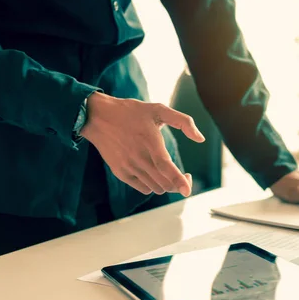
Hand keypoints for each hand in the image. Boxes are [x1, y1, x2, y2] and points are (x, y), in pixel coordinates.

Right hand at [81, 92, 204, 196]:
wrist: (98, 117)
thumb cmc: (131, 112)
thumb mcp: (159, 109)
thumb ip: (183, 122)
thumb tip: (201, 139)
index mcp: (150, 141)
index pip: (166, 167)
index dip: (179, 181)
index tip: (188, 190)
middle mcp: (138, 157)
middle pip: (164, 183)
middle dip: (179, 183)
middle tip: (185, 176)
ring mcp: (128, 167)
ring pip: (155, 188)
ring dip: (167, 185)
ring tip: (170, 174)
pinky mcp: (121, 172)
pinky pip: (143, 188)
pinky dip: (153, 186)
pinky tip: (155, 174)